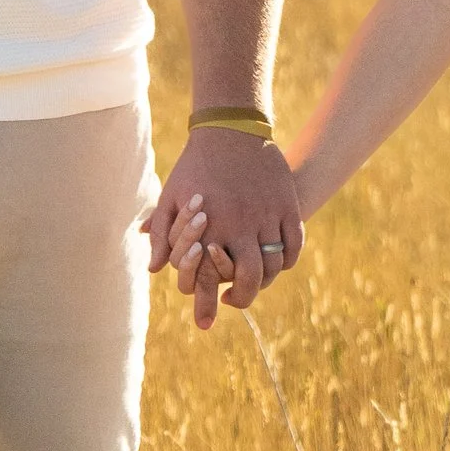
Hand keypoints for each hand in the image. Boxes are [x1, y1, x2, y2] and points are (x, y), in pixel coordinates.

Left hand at [143, 128, 300, 330]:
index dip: (207, 305)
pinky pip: (293, 246)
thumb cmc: (194, 166)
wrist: (230, 129)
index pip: (210, 279)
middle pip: (251, 280)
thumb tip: (155, 270)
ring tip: (253, 280)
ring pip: (274, 266)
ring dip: (264, 280)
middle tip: (233, 300)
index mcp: (210, 227)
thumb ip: (163, 234)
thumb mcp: (171, 197)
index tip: (205, 321)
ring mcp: (268, 216)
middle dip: (243, 298)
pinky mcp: (288, 205)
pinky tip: (275, 261)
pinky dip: (286, 259)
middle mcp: (241, 225)